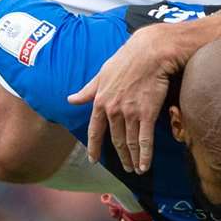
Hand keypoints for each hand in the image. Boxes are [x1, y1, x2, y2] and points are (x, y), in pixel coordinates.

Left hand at [68, 24, 183, 172]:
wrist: (150, 51)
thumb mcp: (102, 73)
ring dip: (132, 159)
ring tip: (135, 169)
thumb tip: (70, 99)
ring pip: (130, 143)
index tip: (94, 160)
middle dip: (120, 156)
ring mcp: (130, 113)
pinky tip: (144, 165)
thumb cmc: (127, 59)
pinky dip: (145, 155)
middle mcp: (113, 110)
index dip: (94, 147)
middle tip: (125, 167)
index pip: (95, 130)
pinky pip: (145, 140)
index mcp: (100, 101)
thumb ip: (88, 90)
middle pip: (116, 140)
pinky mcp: (147, 113)